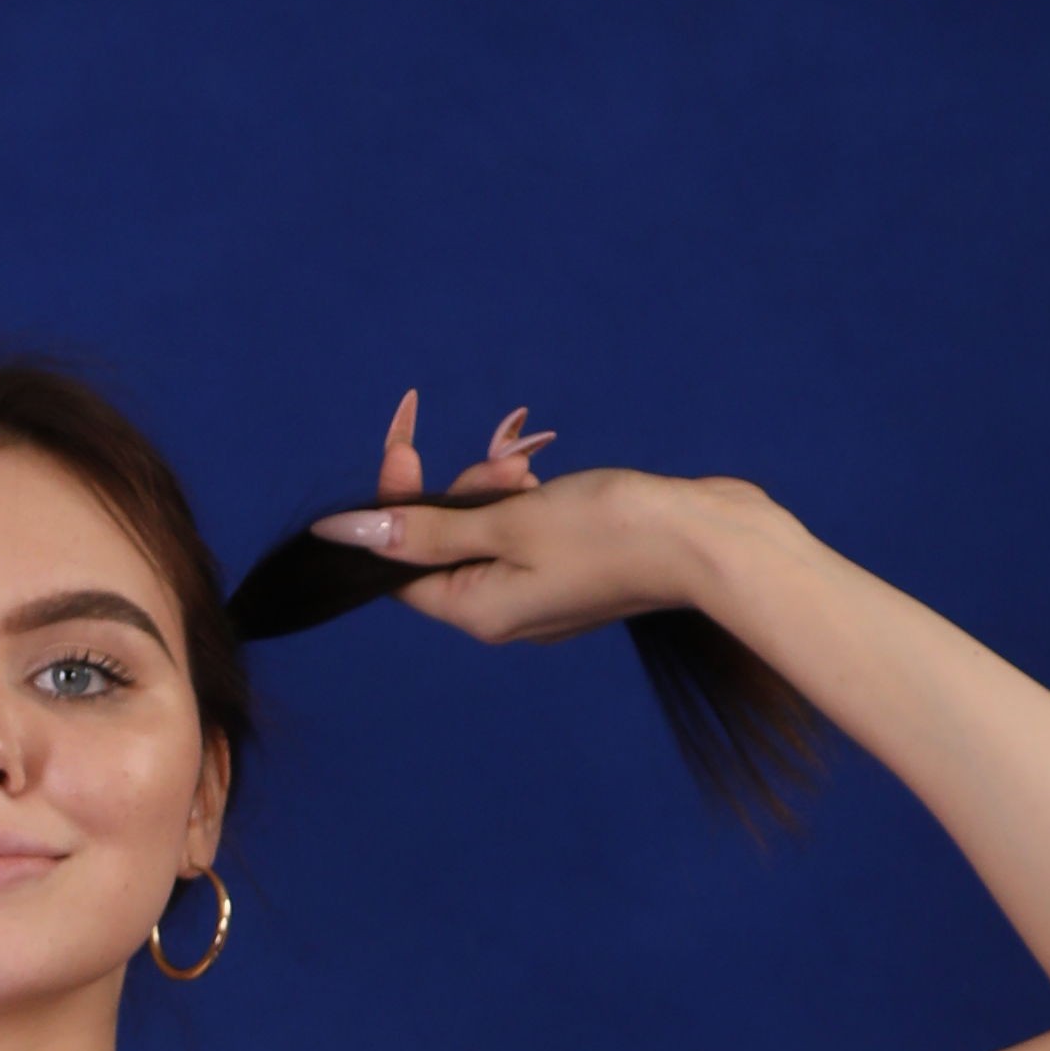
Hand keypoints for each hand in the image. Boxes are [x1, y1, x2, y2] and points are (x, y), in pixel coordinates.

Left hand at [309, 397, 746, 648]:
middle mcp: (500, 612)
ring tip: (535, 465)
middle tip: (510, 464)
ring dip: (498, 485)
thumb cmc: (611, 532)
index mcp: (476, 613)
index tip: (405, 437)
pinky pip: (524, 528)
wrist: (705, 541)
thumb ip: (425, 530)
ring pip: (486, 527)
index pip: (399, 562)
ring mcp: (536, 593)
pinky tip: (551, 475)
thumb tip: (344, 536)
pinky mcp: (568, 568)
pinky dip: (529, 497)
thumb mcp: (509, 523)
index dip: (394, 500)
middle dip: (465, 488)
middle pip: (444, 541)